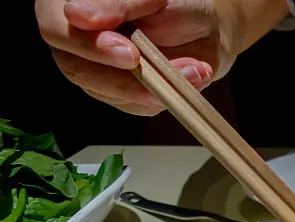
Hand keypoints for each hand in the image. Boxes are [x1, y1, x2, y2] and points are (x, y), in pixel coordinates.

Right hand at [35, 0, 231, 115]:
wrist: (206, 29)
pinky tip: (189, 76)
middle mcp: (77, 37)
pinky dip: (164, 95)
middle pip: (74, 67)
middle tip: (157, 68)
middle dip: (120, 75)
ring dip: (151, 86)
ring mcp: (96, 69)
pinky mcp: (119, 93)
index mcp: (78, 4)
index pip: (54, 26)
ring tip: (191, 68)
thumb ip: (117, 3)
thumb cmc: (177, 5)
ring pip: (106, 92)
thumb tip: (74, 15)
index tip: (128, 52)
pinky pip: (133, 104)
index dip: (87, 44)